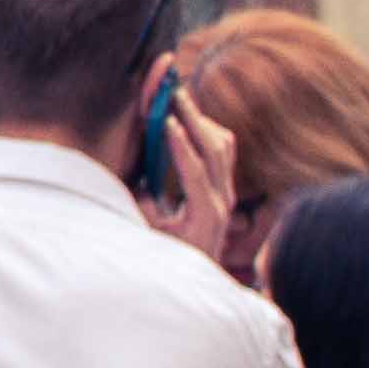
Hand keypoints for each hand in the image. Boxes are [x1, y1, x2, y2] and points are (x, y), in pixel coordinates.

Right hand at [138, 95, 236, 263]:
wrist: (196, 276)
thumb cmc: (167, 259)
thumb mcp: (149, 235)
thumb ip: (145, 208)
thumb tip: (140, 180)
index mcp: (204, 215)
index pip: (196, 175)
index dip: (181, 147)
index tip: (166, 121)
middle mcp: (223, 202)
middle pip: (216, 151)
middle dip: (194, 119)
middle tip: (173, 91)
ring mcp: (228, 193)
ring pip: (223, 146)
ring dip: (200, 119)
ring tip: (177, 96)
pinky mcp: (226, 187)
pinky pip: (223, 151)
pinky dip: (206, 130)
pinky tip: (187, 116)